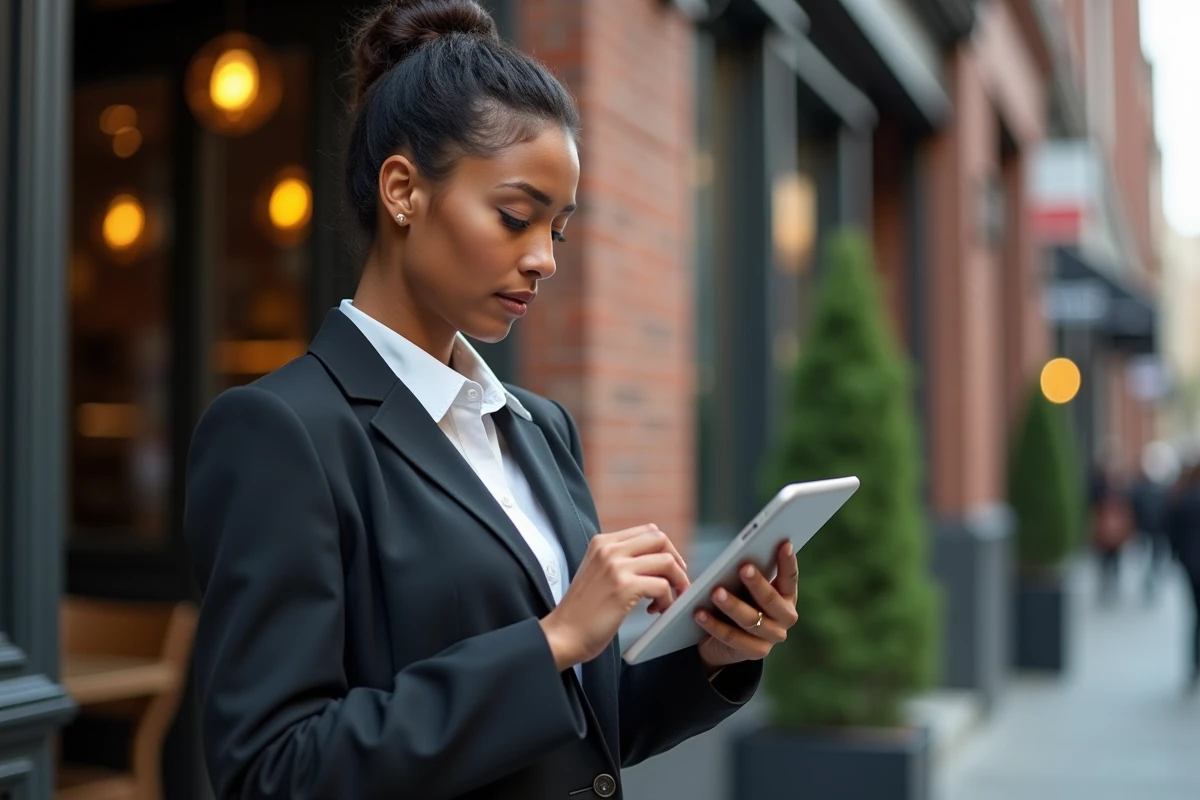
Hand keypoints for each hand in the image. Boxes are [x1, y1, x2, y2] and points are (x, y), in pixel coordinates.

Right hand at [540, 525, 690, 670]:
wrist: (563, 635)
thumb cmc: (582, 612)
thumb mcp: (597, 572)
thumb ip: (619, 560)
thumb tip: (656, 561)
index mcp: (602, 542)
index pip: (648, 531)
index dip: (665, 550)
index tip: (669, 570)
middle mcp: (609, 549)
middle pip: (660, 539)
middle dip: (676, 561)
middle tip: (677, 583)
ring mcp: (616, 566)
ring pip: (666, 561)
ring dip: (676, 583)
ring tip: (667, 601)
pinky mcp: (624, 587)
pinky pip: (662, 586)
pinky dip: (667, 600)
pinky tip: (655, 611)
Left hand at [695, 542, 797, 672]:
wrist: (726, 642)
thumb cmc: (739, 601)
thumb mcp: (745, 587)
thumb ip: (749, 575)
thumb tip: (742, 553)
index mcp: (787, 596)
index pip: (790, 577)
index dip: (788, 561)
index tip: (783, 543)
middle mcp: (785, 618)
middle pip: (771, 600)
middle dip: (756, 583)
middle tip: (743, 567)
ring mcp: (772, 637)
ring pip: (751, 620)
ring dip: (732, 605)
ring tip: (715, 592)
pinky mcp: (756, 652)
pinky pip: (732, 637)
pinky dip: (714, 625)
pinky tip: (699, 613)